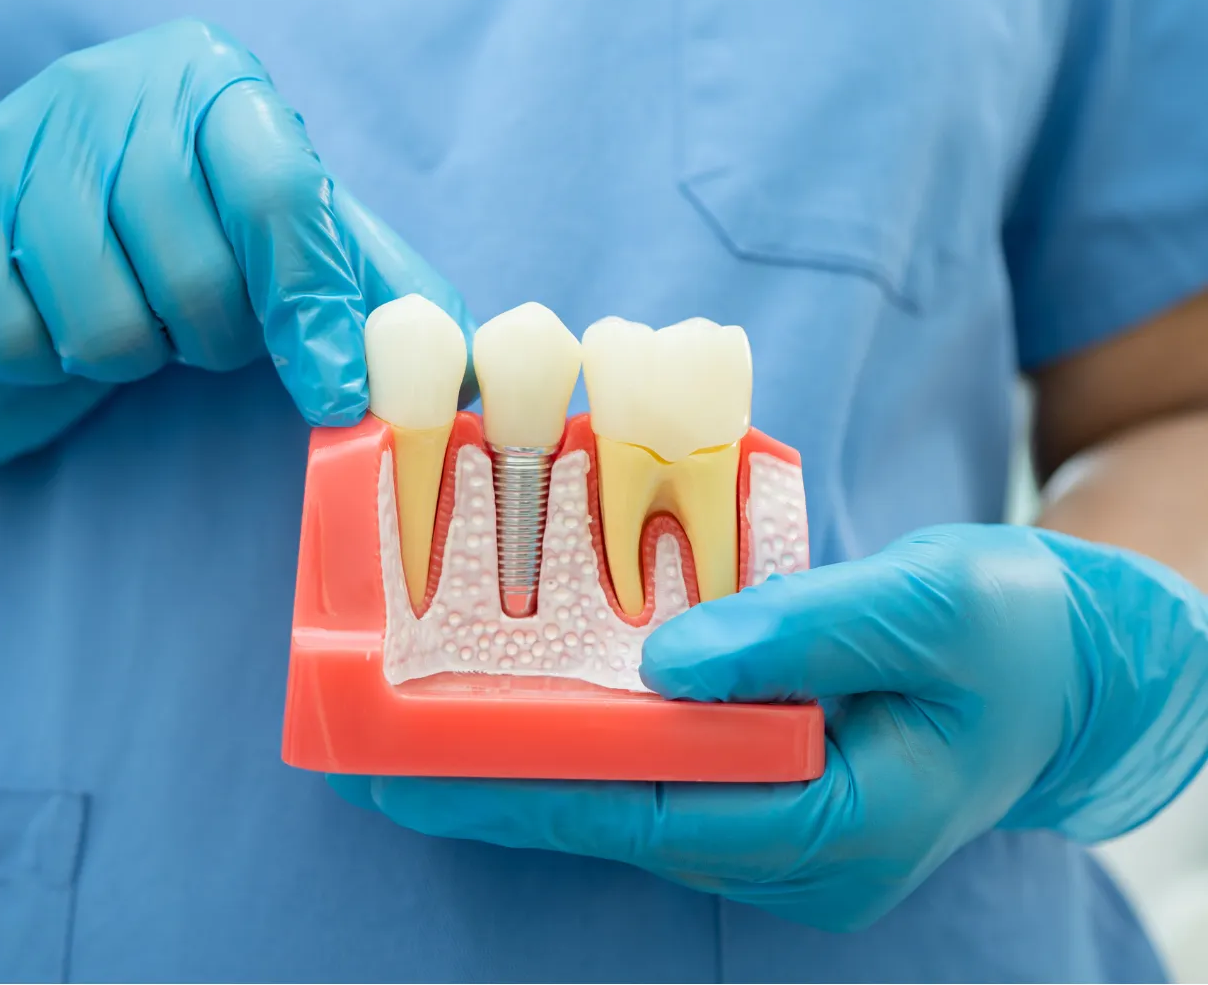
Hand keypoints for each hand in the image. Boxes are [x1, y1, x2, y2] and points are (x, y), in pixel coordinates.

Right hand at [0, 20, 473, 472]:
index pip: (281, 194)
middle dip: (208, 335)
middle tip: (194, 321)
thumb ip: (372, 295)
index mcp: (218, 86)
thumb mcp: (286, 254)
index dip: (313, 308)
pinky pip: (12, 336)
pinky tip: (45, 319)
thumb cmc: (173, 248)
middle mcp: (114, 89)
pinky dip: (41, 358)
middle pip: (194, 270)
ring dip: (127, 351)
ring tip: (124, 315)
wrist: (11, 255)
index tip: (334, 396)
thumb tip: (463, 369)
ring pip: (100, 317)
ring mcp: (14, 141)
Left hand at [331, 524, 1207, 930]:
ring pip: (635, 802)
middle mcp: (799, 855)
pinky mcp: (778, 802)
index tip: (415, 771)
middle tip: (382, 755)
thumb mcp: (926, 606)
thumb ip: (799, 630)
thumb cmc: (1016, 632)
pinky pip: (666, 777)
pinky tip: (532, 710)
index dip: (522, 790)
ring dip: (538, 764)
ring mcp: (787, 838)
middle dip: (502, 786)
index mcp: (839, 826)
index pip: (646, 812)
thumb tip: (666, 661)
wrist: (1077, 670)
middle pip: (620, 817)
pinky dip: (596, 742)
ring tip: (427, 733)